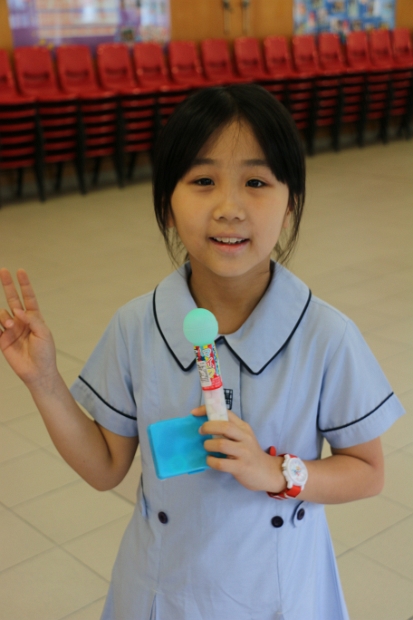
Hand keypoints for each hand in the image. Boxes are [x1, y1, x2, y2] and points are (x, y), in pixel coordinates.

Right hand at [0, 269, 56, 386]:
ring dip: (4, 317)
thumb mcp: (43, 334)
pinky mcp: (2, 340)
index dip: (24, 284)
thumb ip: (32, 320)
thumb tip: (18, 310)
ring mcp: (11, 329)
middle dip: (8, 285)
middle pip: (13, 299)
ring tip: (11, 326)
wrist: (37, 372)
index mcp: (34, 318)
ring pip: (2, 314)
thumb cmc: (45, 353)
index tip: (20, 271)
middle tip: (3, 270)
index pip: (28, 297)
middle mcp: (22, 321)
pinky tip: (1, 325)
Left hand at [191, 405, 283, 492]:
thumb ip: (229, 430)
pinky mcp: (241, 467)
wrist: (267, 472)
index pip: (226, 412)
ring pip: (221, 444)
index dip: (208, 410)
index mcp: (243, 427)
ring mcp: (244, 452)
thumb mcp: (243, 437)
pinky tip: (210, 460)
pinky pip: (221, 463)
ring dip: (208, 445)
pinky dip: (211, 461)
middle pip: (224, 426)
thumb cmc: (250, 453)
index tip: (195, 412)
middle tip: (200, 432)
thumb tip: (205, 426)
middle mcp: (244, 437)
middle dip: (207, 427)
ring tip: (206, 447)